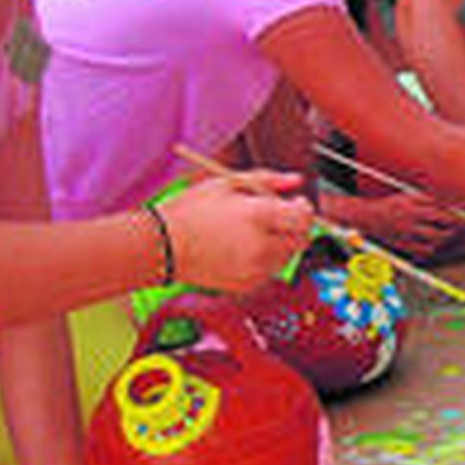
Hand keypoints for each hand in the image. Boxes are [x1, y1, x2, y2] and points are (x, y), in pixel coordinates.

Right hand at [160, 171, 313, 292]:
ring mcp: (255, 269)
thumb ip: (269, 180)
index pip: (304, 216)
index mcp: (259, 216)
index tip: (296, 202)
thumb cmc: (191, 210)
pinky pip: (270, 271)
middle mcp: (262, 245)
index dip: (304, 208)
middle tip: (277, 217)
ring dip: (282, 243)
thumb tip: (297, 180)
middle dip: (295, 226)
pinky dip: (266, 260)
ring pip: (288, 256)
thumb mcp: (228, 183)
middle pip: (301, 238)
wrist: (160, 246)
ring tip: (252, 232)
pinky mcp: (247, 285)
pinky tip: (242, 249)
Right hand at [328, 191, 464, 254]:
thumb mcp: (409, 195)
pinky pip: (424, 251)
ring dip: (449, 238)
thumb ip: (428, 198)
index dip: (459, 212)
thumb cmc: (391, 205)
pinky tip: (438, 246)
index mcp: (414, 203)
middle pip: (443, 223)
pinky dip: (434, 249)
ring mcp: (408, 232)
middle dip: (458, 226)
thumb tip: (451, 202)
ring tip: (454, 236)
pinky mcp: (403, 245)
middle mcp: (412, 217)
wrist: (366, 217)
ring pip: (436, 238)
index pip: (443, 207)